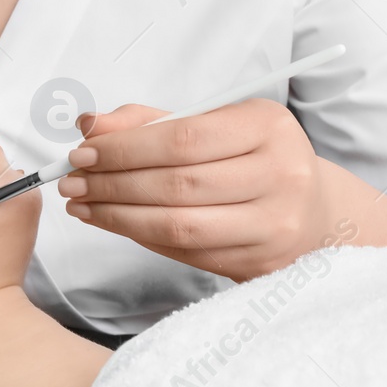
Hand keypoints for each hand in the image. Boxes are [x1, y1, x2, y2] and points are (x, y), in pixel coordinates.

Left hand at [57, 98, 336, 282]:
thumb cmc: (251, 159)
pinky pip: (187, 253)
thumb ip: (150, 121)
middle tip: (70, 182)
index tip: (81, 152)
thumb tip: (89, 124)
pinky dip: (142, 238)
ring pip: (179, 225)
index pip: (182, 137)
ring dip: (118, 217)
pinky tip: (115, 224)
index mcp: (268, 126)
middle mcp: (282, 175)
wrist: (315, 213)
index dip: (124, 148)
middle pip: (177, 183)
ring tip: (82, 206)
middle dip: (112, 183)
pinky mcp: (261, 264)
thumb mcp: (213, 124)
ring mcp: (276, 226)